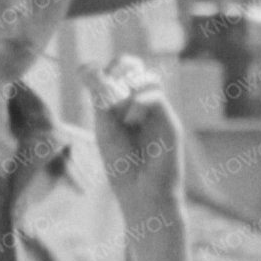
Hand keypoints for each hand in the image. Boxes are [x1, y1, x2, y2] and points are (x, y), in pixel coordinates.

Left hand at [89, 57, 183, 220]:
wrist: (141, 193)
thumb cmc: (122, 165)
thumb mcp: (104, 128)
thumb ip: (100, 100)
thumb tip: (90, 66)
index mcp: (125, 105)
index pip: (120, 71)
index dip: (106, 67)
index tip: (88, 74)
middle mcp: (144, 105)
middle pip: (136, 67)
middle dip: (118, 69)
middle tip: (106, 89)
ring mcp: (159, 114)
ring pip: (149, 79)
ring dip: (129, 87)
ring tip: (120, 113)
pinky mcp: (171, 124)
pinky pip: (156, 98)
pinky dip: (139, 102)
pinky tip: (130, 120)